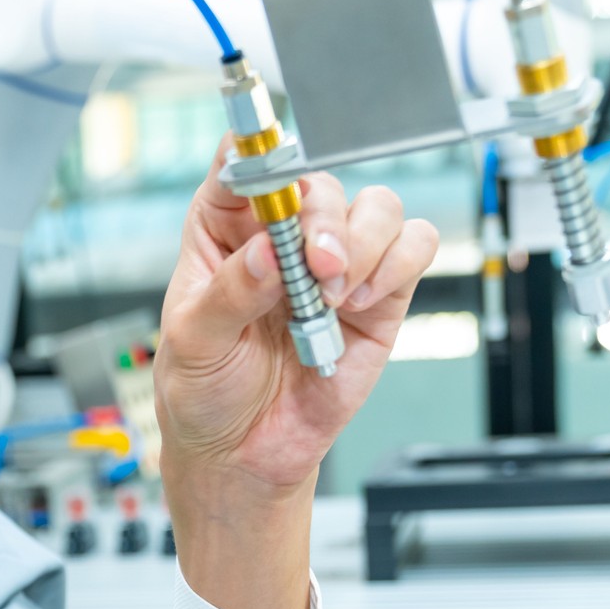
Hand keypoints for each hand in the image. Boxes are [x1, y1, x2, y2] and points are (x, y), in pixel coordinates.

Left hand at [155, 137, 438, 608]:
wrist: (243, 454)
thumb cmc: (204, 392)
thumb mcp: (195, 343)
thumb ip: (232, 292)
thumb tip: (268, 250)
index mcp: (223, 228)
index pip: (244, 163)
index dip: (262, 153)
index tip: (278, 173)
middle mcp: (281, 233)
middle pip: (320, 180)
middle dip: (324, 218)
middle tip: (317, 264)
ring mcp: (334, 261)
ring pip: (375, 206)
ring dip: (362, 242)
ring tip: (334, 296)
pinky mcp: (379, 294)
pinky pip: (414, 246)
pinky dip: (398, 263)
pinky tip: (362, 302)